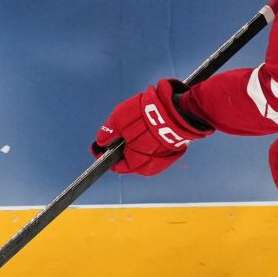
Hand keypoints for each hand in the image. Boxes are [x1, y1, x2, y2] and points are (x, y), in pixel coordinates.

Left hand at [92, 79, 211, 175]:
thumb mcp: (119, 120)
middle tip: (120, 131)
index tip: (99, 145)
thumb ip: (108, 132)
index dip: (105, 154)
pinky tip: (148, 128)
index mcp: (135, 163)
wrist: (178, 110)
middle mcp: (150, 165)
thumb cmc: (147, 117)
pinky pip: (157, 148)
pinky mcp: (173, 149)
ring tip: (135, 127)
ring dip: (137, 144)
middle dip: (122, 148)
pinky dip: (150, 141)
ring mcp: (163, 158)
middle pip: (130, 160)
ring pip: (144, 154)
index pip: (115, 165)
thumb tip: (101, 141)